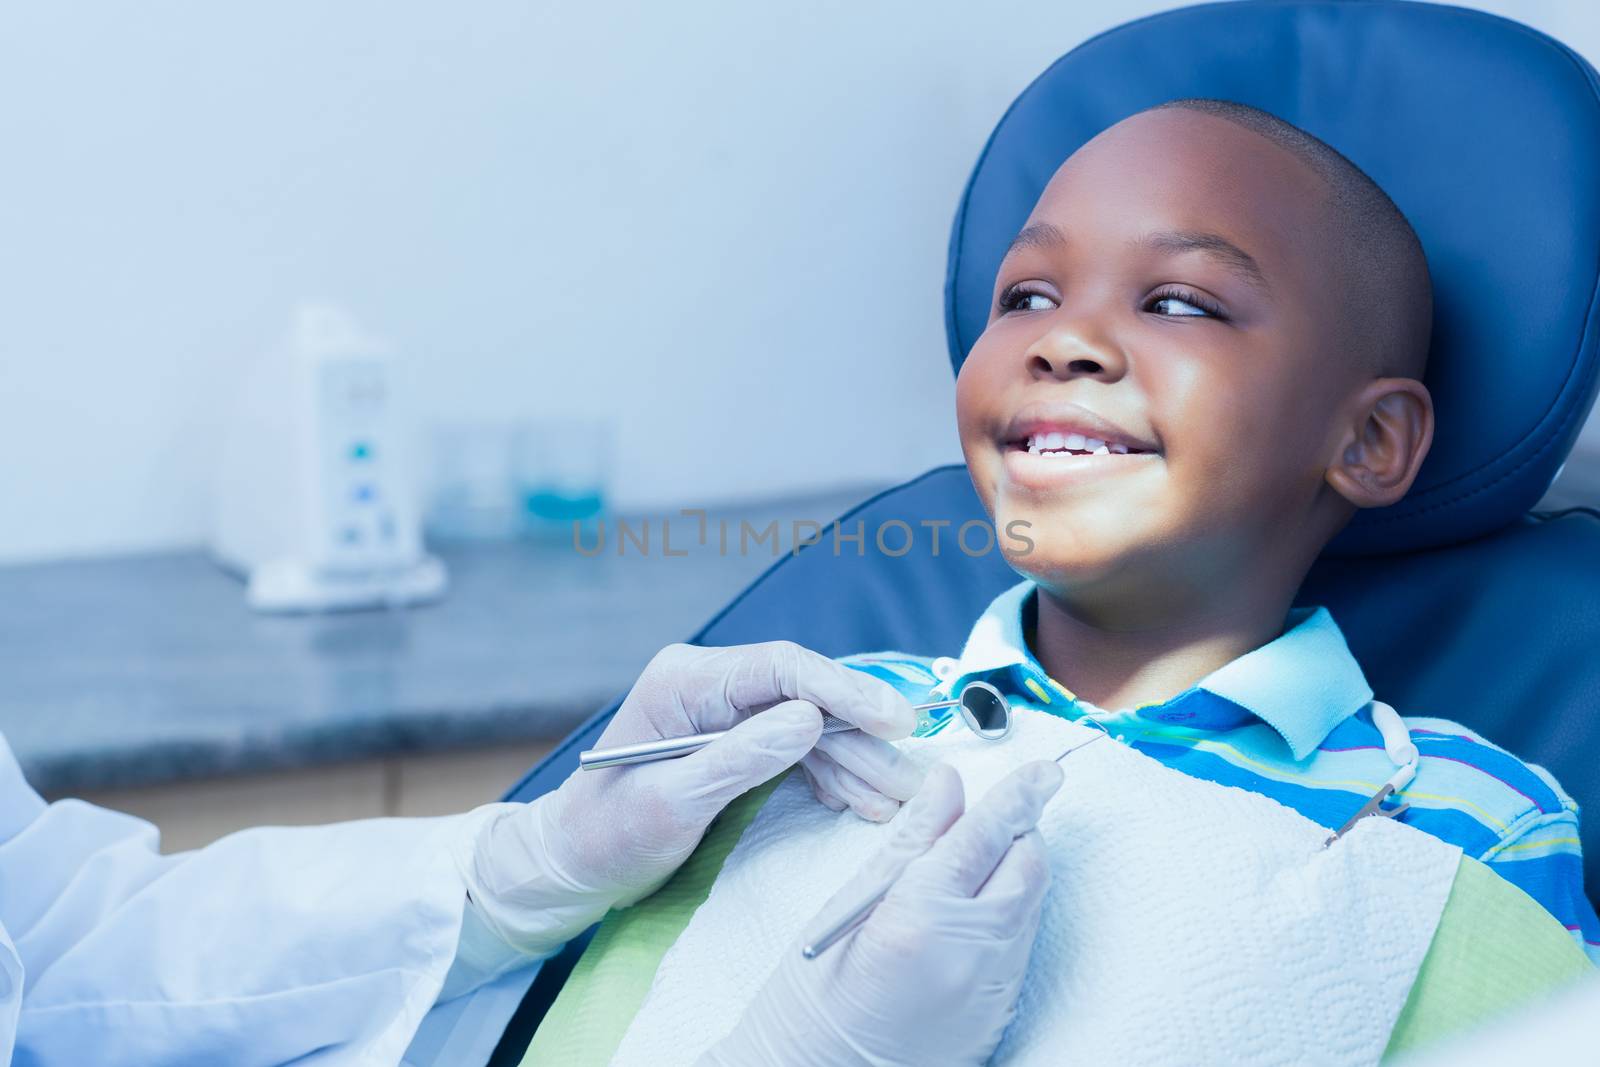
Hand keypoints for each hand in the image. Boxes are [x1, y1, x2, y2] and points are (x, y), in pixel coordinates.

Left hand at [457, 641, 922, 960]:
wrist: (570, 862)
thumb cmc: (606, 834)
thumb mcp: (671, 802)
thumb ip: (739, 757)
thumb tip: (808, 719)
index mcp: (687, 680)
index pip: (782, 668)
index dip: (846, 691)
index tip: (895, 722)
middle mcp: (710, 684)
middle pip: (806, 694)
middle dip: (862, 735)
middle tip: (912, 775)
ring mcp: (725, 711)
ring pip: (810, 724)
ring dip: (856, 761)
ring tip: (899, 799)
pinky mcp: (735, 741)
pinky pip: (798, 748)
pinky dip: (834, 775)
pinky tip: (865, 800)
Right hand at [703, 760, 1062, 1066]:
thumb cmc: (812, 997)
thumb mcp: (848, 907)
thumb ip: (908, 842)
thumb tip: (947, 785)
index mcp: (920, 916)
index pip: (986, 836)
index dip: (1019, 795)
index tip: (1044, 771)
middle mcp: (969, 953)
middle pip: (1027, 866)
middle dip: (1018, 831)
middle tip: (991, 817)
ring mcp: (991, 988)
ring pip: (1031, 902)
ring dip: (1014, 870)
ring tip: (970, 865)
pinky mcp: (999, 1012)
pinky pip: (1021, 942)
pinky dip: (1007, 912)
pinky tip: (969, 912)